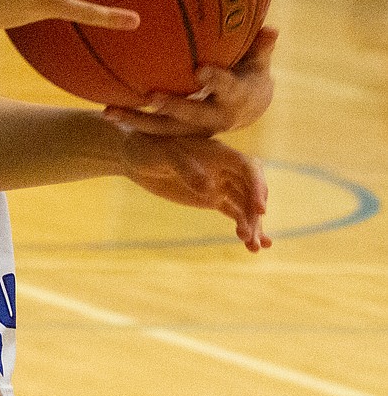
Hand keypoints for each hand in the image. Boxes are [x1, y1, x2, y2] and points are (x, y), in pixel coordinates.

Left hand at [105, 26, 277, 136]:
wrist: (248, 109)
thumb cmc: (249, 74)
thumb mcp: (258, 61)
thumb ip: (260, 46)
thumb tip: (272, 28)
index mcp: (236, 98)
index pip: (227, 87)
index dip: (216, 79)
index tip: (201, 70)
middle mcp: (215, 119)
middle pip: (192, 117)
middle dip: (173, 108)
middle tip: (151, 96)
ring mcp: (195, 130)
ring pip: (165, 130)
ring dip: (138, 121)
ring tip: (109, 112)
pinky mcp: (178, 133)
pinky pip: (153, 130)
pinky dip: (131, 123)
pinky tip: (104, 111)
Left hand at [121, 129, 271, 251]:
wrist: (135, 156)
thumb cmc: (148, 148)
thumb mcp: (164, 155)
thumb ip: (185, 168)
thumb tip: (210, 189)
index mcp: (218, 152)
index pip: (247, 167)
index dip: (258, 186)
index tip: (260, 210)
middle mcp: (225, 167)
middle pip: (251, 189)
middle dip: (255, 212)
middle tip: (251, 235)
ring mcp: (220, 183)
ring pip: (245, 205)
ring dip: (252, 225)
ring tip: (253, 247)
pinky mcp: (212, 198)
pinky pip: (235, 213)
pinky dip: (244, 227)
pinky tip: (251, 246)